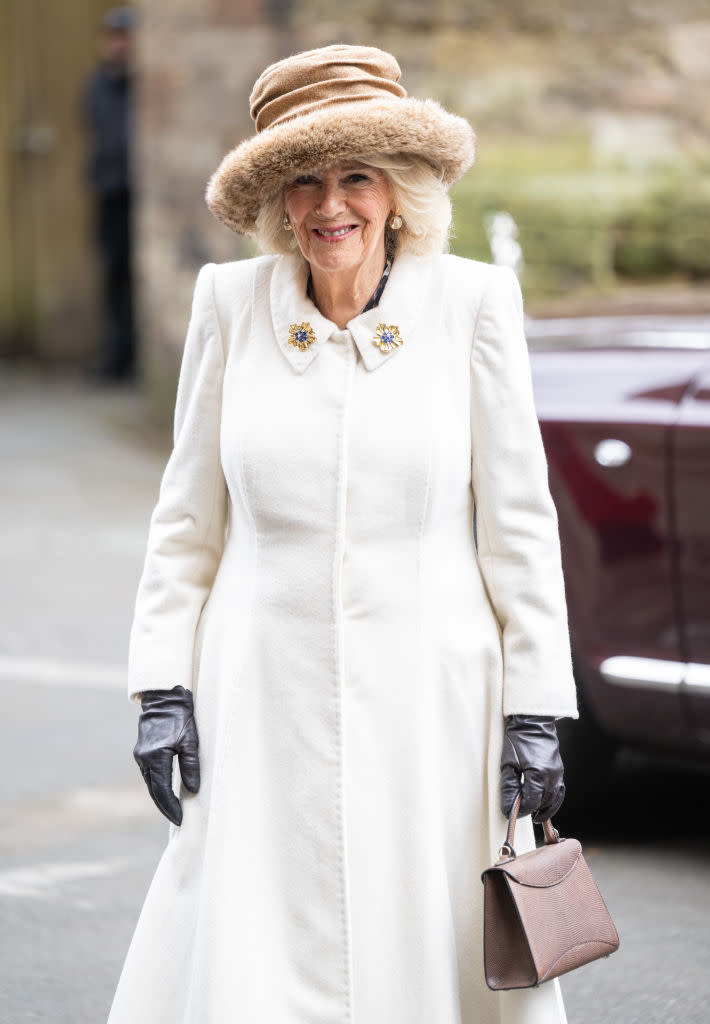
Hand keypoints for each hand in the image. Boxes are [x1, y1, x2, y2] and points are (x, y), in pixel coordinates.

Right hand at [133, 685, 199, 825]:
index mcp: (156, 757)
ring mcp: (141, 755)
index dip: (171, 807)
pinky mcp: (142, 751)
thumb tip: (193, 789)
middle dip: (165, 806)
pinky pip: (149, 774)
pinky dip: (157, 784)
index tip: (180, 819)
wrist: (164, 697)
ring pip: (150, 783)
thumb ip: (191, 766)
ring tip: (173, 808)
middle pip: (154, 790)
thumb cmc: (180, 716)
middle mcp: (144, 759)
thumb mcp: (190, 740)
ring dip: (160, 796)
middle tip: (177, 818)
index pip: (162, 791)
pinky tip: (166, 789)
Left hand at [500, 714, 564, 822]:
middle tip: (520, 813)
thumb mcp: (508, 764)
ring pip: (554, 799)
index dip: (521, 811)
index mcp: (538, 775)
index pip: (532, 802)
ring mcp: (558, 773)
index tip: (511, 813)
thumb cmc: (518, 740)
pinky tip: (544, 803)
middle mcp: (551, 776)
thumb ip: (509, 788)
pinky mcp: (559, 770)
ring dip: (543, 808)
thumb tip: (507, 808)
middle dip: (532, 810)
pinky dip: (553, 800)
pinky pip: (559, 791)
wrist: (532, 722)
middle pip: (543, 803)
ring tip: (533, 813)